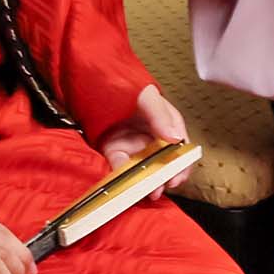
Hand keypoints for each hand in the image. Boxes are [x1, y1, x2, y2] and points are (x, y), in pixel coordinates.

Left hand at [95, 85, 187, 200]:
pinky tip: (123, 181)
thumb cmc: (125, 84)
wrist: (91, 82)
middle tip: (160, 188)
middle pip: (163, 162)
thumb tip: (176, 138)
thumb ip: (161, 116)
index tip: (178, 177)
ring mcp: (133, 145)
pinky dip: (122, 176)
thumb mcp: (147, 96)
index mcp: (166, 123)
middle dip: (163, 178)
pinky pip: (120, 166)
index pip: (180, 147)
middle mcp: (152, 137)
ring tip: (145, 191)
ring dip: (145, 182)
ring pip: (143, 169)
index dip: (181, 164)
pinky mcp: (114, 151)